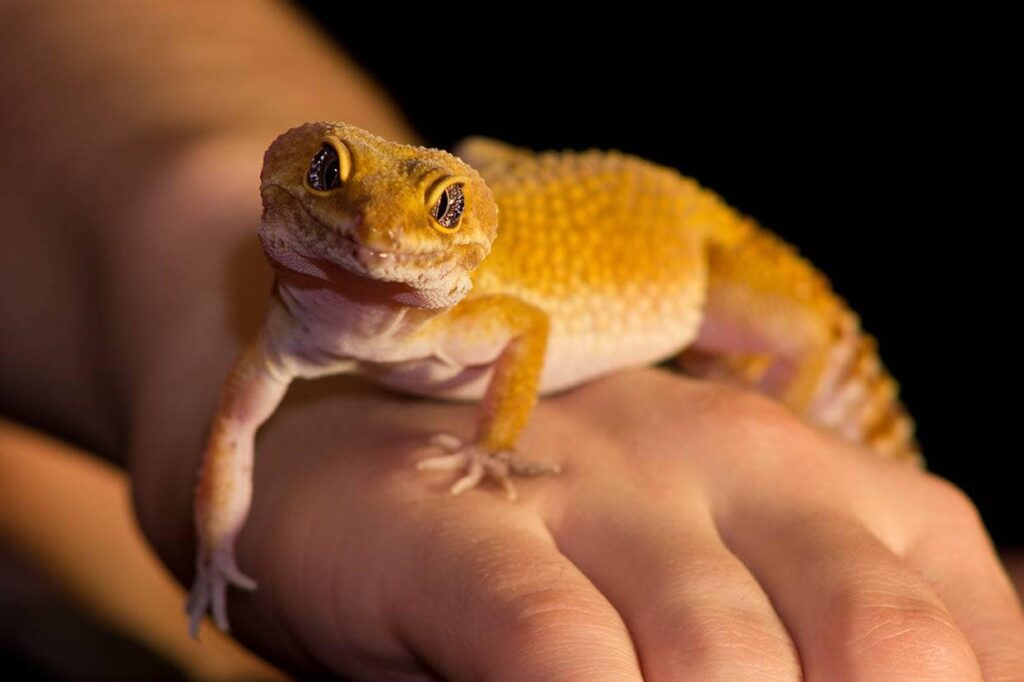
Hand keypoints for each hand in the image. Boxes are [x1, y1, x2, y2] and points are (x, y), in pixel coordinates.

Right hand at [146, 368, 1022, 679]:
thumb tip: (939, 676)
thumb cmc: (563, 533)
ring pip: (718, 654)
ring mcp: (593, 484)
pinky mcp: (458, 522)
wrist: (359, 443)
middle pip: (882, 640)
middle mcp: (727, 465)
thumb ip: (817, 631)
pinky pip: (549, 637)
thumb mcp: (723, 570)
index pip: (961, 627)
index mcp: (818, 484)